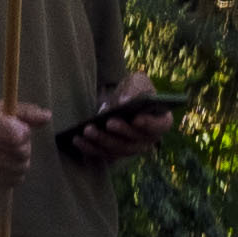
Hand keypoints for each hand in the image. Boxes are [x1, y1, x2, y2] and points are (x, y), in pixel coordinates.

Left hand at [57, 84, 183, 164]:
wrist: (117, 100)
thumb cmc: (132, 90)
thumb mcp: (137, 82)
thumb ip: (135, 88)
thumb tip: (126, 102)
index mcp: (160, 121)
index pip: (160, 126)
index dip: (149, 124)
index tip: (136, 118)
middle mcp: (148, 140)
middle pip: (136, 142)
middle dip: (121, 132)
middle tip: (108, 122)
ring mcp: (130, 149)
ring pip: (117, 150)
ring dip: (102, 141)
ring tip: (87, 130)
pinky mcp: (113, 153)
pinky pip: (102, 154)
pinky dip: (89, 148)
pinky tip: (77, 139)